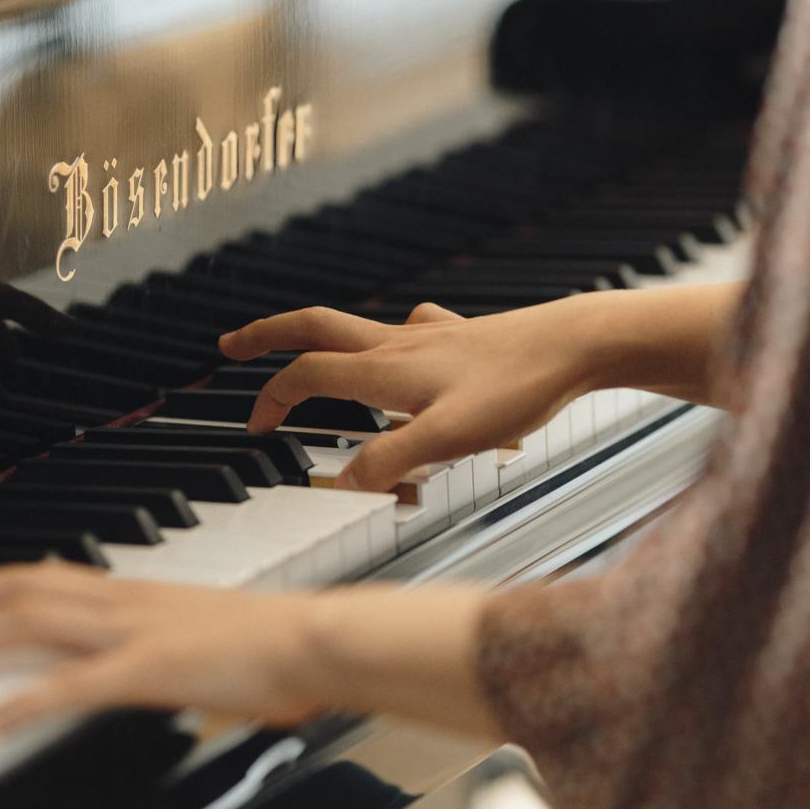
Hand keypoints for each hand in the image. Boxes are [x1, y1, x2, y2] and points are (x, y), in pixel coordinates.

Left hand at [0, 563, 496, 738]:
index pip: (46, 577)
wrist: (320, 636)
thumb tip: (142, 663)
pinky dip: (21, 701)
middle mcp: (126, 600)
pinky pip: (71, 683)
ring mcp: (134, 630)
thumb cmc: (278, 642)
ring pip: (30, 621)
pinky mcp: (149, 666)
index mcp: (138, 593)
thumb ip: (166, 646)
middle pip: (20, 587)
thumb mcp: (207, 638)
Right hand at [218, 300, 603, 490]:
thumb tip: (344, 481)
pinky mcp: (461, 338)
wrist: (577, 345)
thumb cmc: (518, 388)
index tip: (255, 428)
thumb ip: (392, 459)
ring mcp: (430, 337)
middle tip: (232, 342)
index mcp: (385, 369)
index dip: (272, 400)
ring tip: (304, 347)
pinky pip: (411, 329)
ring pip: (357, 327)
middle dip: (268, 335)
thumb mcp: (449, 437)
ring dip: (319, 336)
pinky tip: (408, 340)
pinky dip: (389, 336)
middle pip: (315, 327)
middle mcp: (398, 345)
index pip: (308, 376)